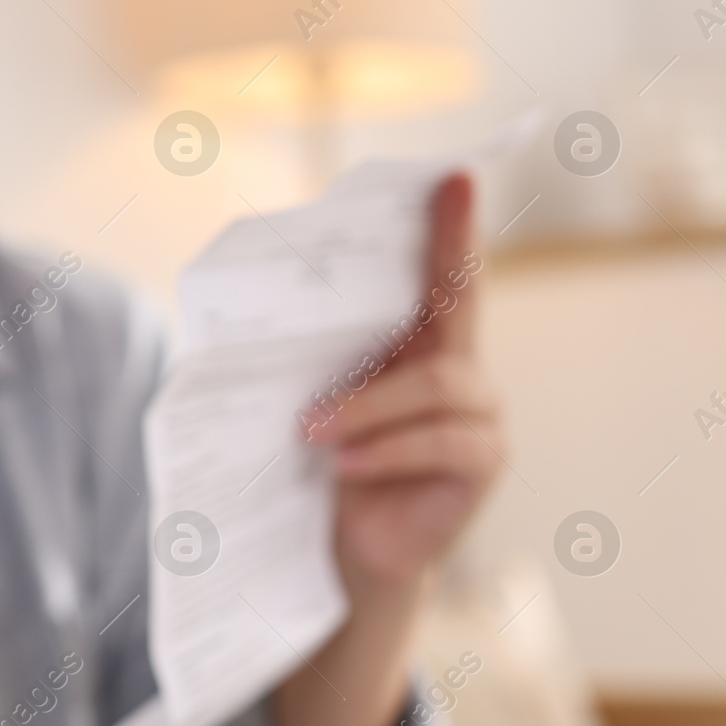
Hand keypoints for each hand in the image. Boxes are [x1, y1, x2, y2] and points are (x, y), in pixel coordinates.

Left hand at [307, 174, 502, 597]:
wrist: (347, 550)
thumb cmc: (327, 464)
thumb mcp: (314, 400)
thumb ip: (310, 358)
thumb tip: (241, 312)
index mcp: (419, 341)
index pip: (441, 274)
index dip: (451, 226)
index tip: (454, 175)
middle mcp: (461, 366)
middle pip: (458, 303)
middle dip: (442, 254)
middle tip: (425, 221)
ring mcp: (481, 413)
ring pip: (435, 382)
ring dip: (366, 403)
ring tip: (310, 429)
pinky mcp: (484, 461)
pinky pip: (440, 441)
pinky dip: (384, 448)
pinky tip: (343, 464)